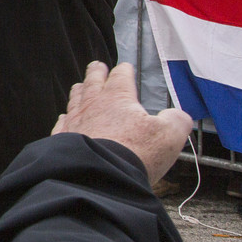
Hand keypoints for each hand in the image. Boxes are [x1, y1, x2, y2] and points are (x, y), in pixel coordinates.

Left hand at [52, 62, 193, 186]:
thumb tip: (179, 116)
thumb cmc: (136, 153)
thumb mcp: (170, 135)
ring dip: (80, 90)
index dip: (124, 70)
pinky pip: (63, 122)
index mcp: (118, 97)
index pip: (121, 76)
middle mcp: (93, 104)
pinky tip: (66, 118)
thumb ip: (177, 120)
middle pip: (93, 81)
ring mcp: (75, 120)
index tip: (125, 68)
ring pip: (76, 98)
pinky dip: (66, 117)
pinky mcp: (63, 138)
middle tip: (97, 66)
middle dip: (97, 72)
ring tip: (81, 86)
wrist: (102, 175)